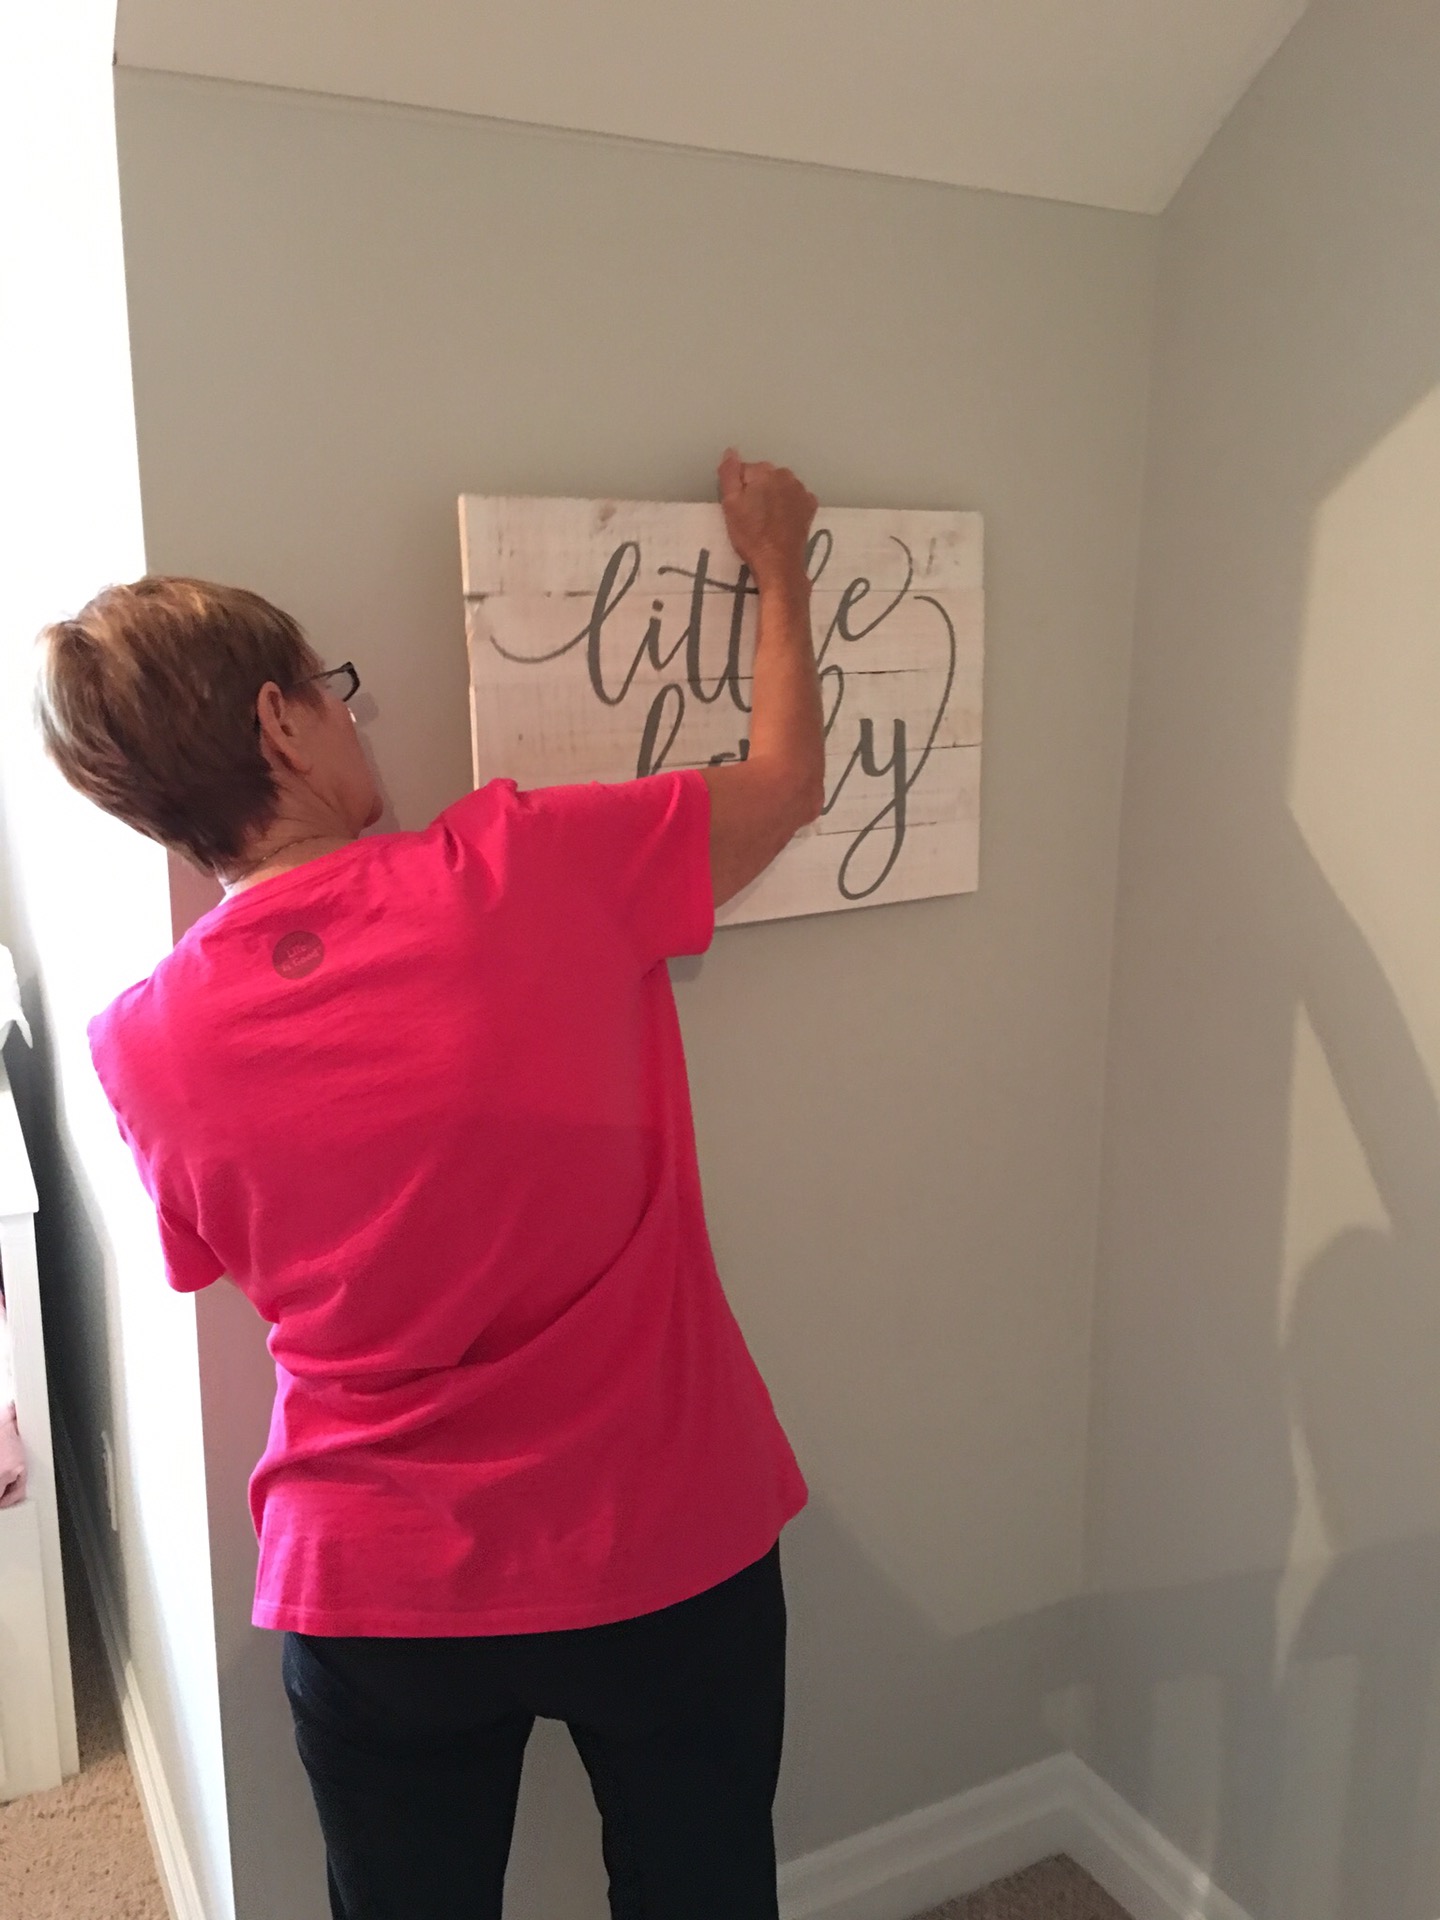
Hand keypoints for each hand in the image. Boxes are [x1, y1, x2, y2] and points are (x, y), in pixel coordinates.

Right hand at [717, 449, 817, 590]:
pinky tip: (782, 520)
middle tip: (751, 515)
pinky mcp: (810, 505)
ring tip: (766, 519)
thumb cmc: (750, 534)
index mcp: (764, 471)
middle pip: (765, 476)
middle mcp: (786, 474)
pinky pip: (795, 498)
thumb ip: (729, 473)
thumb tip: (731, 451)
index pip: (745, 470)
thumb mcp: (730, 504)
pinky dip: (788, 505)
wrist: (778, 562)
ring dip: (774, 496)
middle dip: (758, 489)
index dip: (739, 488)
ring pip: (781, 486)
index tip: (739, 507)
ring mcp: (801, 490)